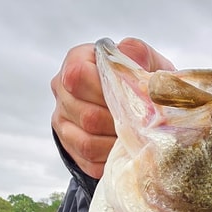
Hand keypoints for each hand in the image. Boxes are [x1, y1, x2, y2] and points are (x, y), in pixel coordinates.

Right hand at [50, 38, 174, 178]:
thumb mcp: (149, 64)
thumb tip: (129, 52)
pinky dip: (111, 158)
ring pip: (86, 141)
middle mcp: (62, 90)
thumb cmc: (142, 81)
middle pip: (86, 114)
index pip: (77, 75)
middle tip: (141, 124)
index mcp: (77, 61)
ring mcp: (62, 119)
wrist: (136, 108)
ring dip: (116, 143)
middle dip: (119, 123)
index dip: (105, 90)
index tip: (131, 97)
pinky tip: (125, 150)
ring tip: (136, 138)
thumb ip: (141, 55)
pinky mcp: (69, 146)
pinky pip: (88, 159)